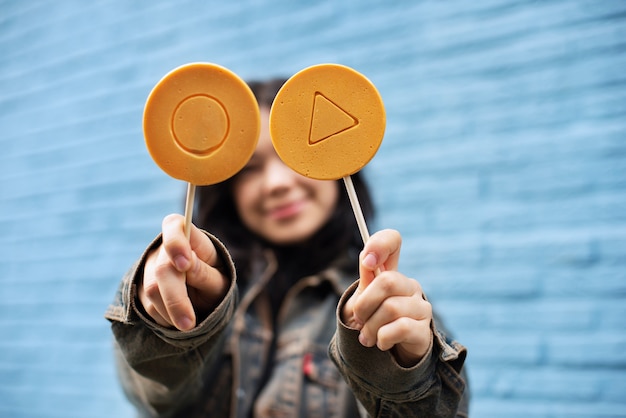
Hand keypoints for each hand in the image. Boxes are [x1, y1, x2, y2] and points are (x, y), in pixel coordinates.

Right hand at [139, 214, 228, 330]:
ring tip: (189, 322)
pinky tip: (177, 319)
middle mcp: (164, 248)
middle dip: (176, 299)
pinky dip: (164, 318)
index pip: (175, 226)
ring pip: (152, 290)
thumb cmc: (215, 280)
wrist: (203, 295)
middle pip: (162, 269)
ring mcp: (149, 267)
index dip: (176, 244)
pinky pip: (147, 306)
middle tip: (188, 324)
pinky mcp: (140, 288)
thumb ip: (205, 273)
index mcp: (187, 235)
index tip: (185, 264)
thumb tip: (187, 264)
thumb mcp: (219, 279)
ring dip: (171, 312)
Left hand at [342, 229, 431, 366]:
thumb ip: (366, 279)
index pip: (393, 240)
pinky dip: (383, 338)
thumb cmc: (374, 322)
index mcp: (392, 272)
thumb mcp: (364, 300)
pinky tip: (381, 343)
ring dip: (370, 327)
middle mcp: (410, 285)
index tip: (367, 262)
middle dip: (365, 304)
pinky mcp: (424, 330)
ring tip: (367, 337)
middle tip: (359, 319)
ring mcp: (420, 307)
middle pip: (387, 281)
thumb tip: (368, 257)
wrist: (389, 354)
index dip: (380, 244)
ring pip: (391, 308)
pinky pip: (400, 328)